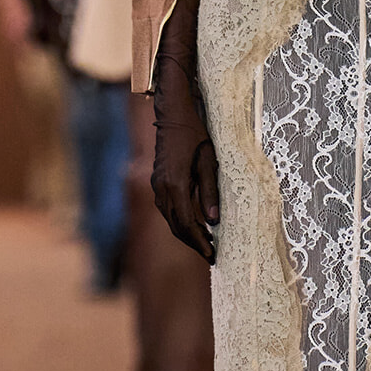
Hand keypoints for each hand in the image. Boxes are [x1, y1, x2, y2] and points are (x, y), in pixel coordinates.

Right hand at [150, 58, 219, 261]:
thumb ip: (210, 191)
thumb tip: (213, 221)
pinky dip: (179, 220)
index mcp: (175, 185)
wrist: (173, 115)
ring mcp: (157, 185)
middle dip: (193, 242)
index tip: (212, 255)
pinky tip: (192, 223)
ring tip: (204, 243)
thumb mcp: (209, 161)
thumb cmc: (196, 135)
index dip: (200, 241)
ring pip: (169, 219)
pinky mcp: (157, 181)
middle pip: (176, 225)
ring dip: (186, 233)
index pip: (187, 223)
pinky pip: (166, 208)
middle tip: (211, 255)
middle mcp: (162, 189)